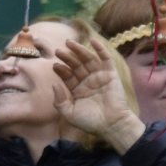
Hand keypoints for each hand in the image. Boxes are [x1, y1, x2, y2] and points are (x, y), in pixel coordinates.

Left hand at [52, 37, 144, 152]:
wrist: (111, 125)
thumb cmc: (91, 122)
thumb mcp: (69, 113)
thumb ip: (59, 101)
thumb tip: (54, 84)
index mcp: (78, 90)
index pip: (67, 75)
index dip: (61, 69)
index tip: (54, 65)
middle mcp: (88, 81)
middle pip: (76, 65)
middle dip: (67, 57)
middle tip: (58, 50)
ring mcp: (99, 76)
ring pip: (88, 59)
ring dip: (79, 50)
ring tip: (69, 42)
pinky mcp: (111, 74)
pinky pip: (106, 58)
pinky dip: (100, 49)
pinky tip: (92, 40)